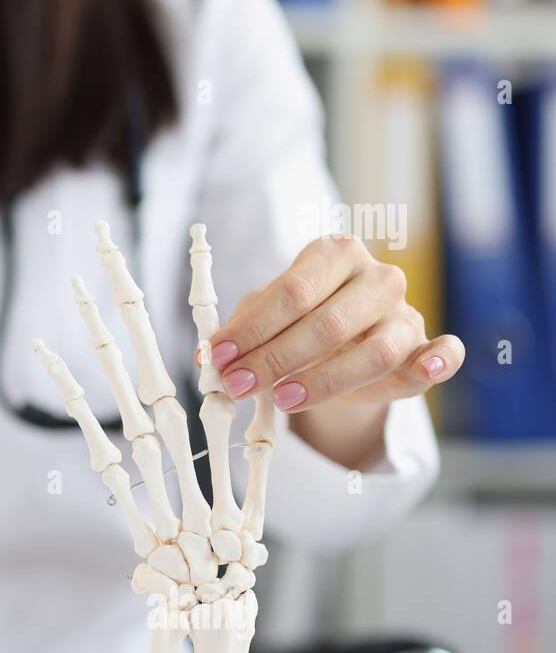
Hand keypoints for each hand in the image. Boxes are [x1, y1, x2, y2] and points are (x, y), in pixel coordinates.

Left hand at [209, 234, 463, 412]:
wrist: (344, 337)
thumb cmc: (300, 318)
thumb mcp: (266, 316)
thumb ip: (242, 330)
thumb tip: (208, 357)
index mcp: (334, 253)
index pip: (292, 292)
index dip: (252, 329)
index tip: (219, 358)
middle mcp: (377, 277)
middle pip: (326, 324)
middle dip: (274, 359)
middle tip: (237, 385)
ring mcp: (406, 312)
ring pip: (374, 352)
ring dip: (323, 381)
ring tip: (281, 398)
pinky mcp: (425, 346)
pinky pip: (444, 353)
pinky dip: (441, 360)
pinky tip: (428, 366)